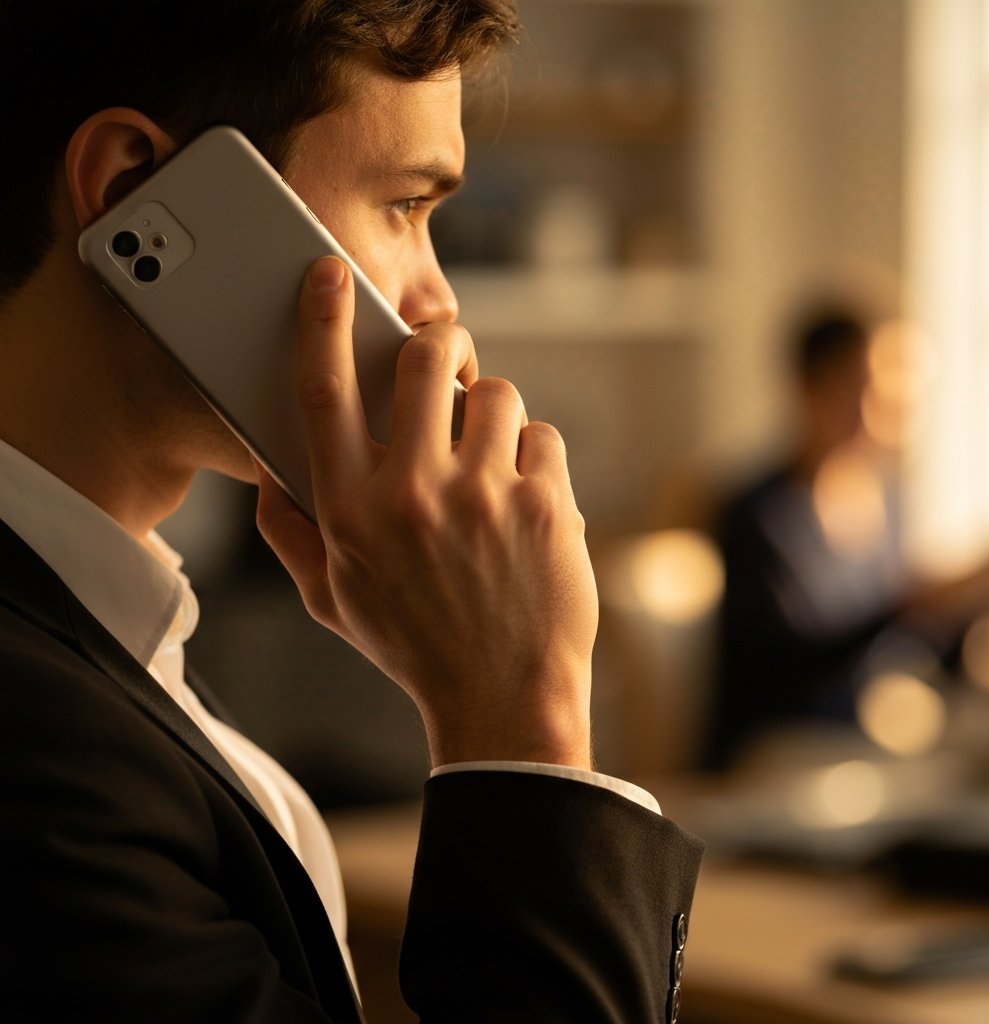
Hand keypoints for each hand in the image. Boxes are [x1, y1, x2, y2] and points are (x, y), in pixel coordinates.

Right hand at [256, 257, 596, 769]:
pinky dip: (534, 460)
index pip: (323, 391)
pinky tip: (524, 505)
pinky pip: (542, 437)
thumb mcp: (331, 599)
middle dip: (438, 344)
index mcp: (350, 511)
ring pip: (496, 393)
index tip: (326, 276)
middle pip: (425, 359)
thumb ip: (289, 531)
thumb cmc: (414, 645)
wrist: (502, 697)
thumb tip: (268, 468)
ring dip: (492, 415)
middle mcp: (412, 493)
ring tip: (488, 463)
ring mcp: (483, 496)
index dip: (320, 321)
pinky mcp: (544, 504)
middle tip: (444, 360)